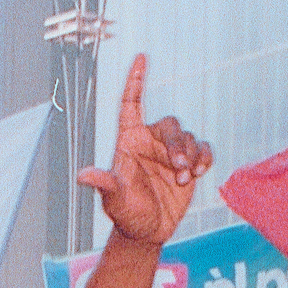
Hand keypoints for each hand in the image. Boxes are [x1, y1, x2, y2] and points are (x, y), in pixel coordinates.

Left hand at [78, 56, 211, 248]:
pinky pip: (203, 149)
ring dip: (190, 156)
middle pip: (170, 125)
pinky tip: (197, 174)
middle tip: (178, 169)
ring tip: (183, 179)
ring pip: (188, 137)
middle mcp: (151, 142)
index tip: (141, 57)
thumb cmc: (126, 213)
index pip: (131, 105)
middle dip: (178, 145)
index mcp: (130, 142)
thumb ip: (104, 183)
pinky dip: (204, 158)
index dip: (135, 81)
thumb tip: (83, 176)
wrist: (147, 231)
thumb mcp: (114, 198)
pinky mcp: (189, 164)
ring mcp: (170, 152)